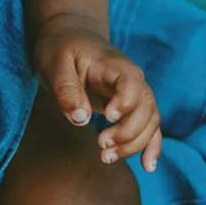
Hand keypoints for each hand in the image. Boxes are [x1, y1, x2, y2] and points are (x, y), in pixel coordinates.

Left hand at [34, 20, 162, 171]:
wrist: (70, 37)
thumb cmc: (61, 49)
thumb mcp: (55, 64)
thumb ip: (66, 89)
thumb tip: (80, 118)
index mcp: (116, 66)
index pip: (132, 84)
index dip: (125, 102)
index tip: (107, 117)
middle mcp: (133, 81)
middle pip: (146, 108)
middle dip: (127, 132)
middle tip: (100, 146)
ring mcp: (134, 95)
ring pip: (150, 122)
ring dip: (133, 144)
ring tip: (105, 157)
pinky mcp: (130, 108)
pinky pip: (149, 128)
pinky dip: (151, 146)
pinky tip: (147, 166)